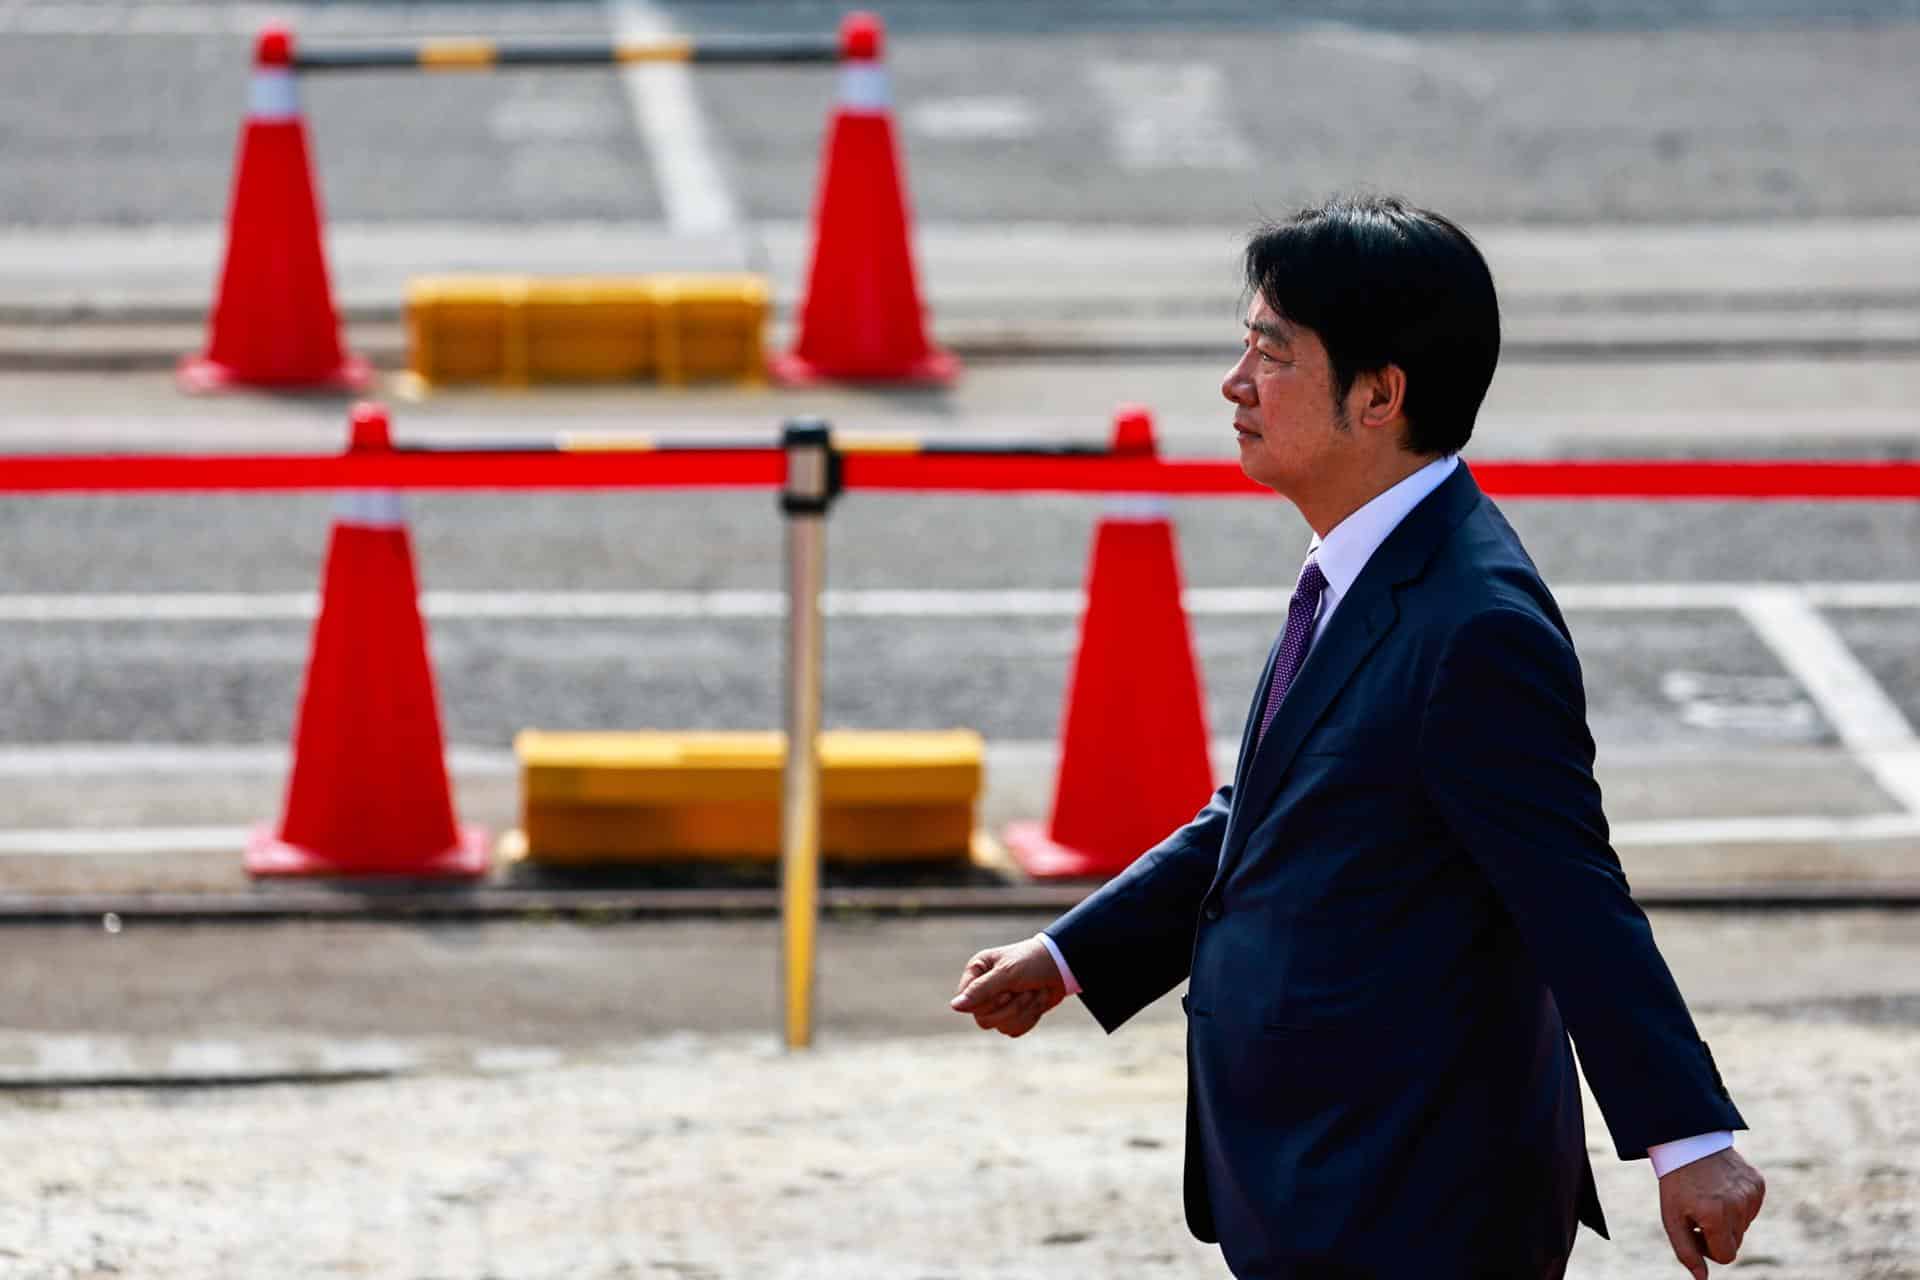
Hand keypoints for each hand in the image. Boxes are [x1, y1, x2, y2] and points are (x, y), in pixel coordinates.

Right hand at [949, 936, 1067, 1037]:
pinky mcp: (1013, 1015)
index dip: (988, 1002)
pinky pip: (1013, 1030)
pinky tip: (1037, 1002)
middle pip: (983, 1019)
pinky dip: (1029, 1018)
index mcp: (977, 972)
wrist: (1063, 966)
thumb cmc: (1033, 962)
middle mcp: (984, 989)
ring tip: (1034, 993)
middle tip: (1025, 990)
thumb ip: (980, 990)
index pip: (968, 1002)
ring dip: (1023, 1011)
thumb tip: (954, 1006)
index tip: (1007, 990)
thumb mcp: (1007, 973)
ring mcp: (998, 1004)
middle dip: (1010, 1007)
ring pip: (1000, 1026)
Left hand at [1658, 1147, 1765, 1278]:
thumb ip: (1686, 1252)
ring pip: (1744, 1226)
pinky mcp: (1759, 1183)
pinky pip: (1752, 1209)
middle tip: (1698, 1213)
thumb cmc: (1677, 1184)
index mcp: (1715, 1215)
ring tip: (1709, 1197)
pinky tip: (1722, 1188)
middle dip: (1717, 1235)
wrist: (1687, 1142)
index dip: (1708, 1249)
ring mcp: (1751, 1193)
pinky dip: (1738, 1205)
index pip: (1725, 1256)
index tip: (1694, 1231)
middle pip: (1735, 1243)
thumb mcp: (1671, 1217)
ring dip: (1728, 1219)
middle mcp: (1738, 1205)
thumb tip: (1701, 1279)